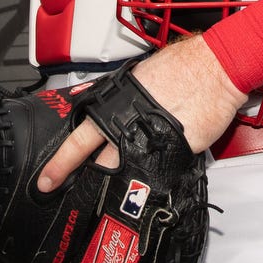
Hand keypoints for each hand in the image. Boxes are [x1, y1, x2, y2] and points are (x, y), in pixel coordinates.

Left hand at [36, 36, 246, 191]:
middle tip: (75, 197)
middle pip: (100, 165)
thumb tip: (114, 109)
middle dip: (86, 184)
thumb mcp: (140, 76)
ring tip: (112, 194)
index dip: (61, 164)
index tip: (47, 180)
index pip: (79, 140)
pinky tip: (152, 179)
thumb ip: (124, 98)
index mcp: (116, 105)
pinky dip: (154, 176)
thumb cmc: (183, 65)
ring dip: (121, 182)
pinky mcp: (177, 152)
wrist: (216, 67)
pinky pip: (160, 171)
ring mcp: (153, 142)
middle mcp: (130, 126)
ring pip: (127, 173)